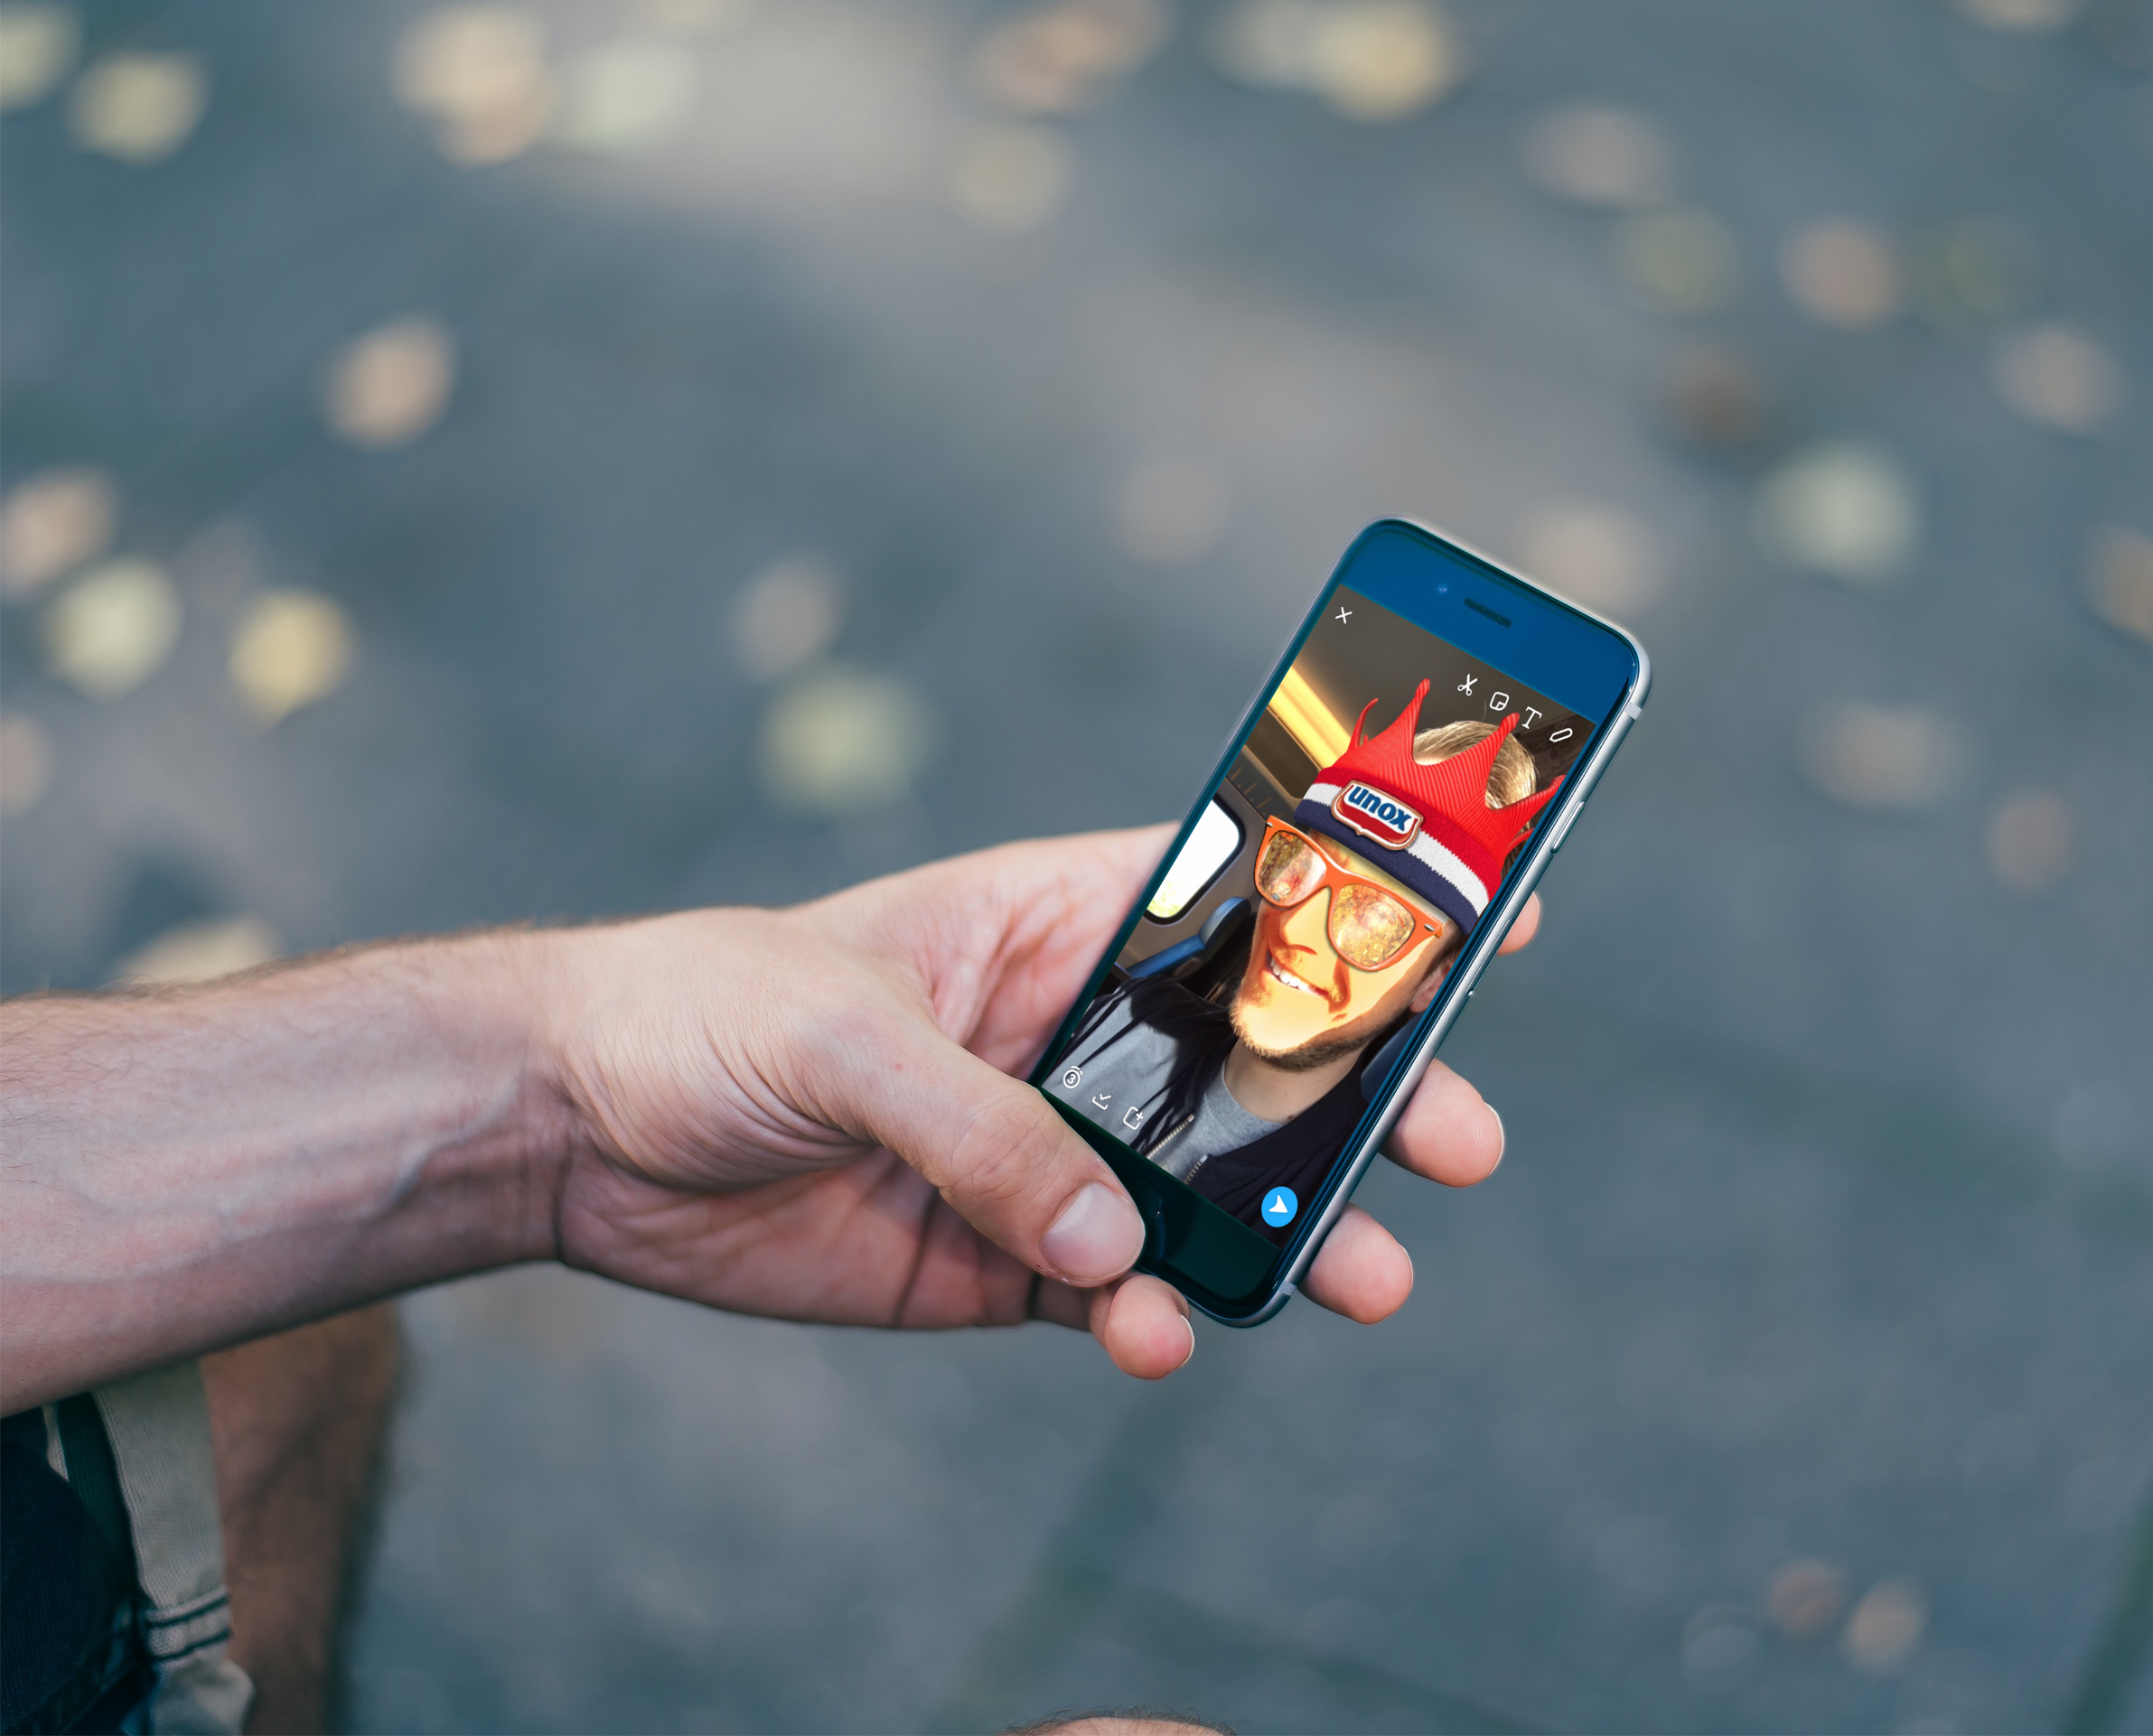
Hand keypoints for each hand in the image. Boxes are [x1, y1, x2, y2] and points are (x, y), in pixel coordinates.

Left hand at [537, 829, 1529, 1377]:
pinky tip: (1165, 1339)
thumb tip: (1110, 1246)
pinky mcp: (1001, 1259)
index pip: (1239, 896)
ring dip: (1292, 1235)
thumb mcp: (839, 1035)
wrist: (570, 1132)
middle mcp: (1073, 1035)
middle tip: (1457, 1142)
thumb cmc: (699, 1010)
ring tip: (1368, 1282)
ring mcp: (1046, 1153)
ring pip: (1207, 1196)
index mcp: (1052, 921)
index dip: (1366, 901)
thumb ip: (981, 1129)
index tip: (1498, 914)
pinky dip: (1152, 1320)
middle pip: (1255, 1062)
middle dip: (1362, 1098)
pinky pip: (1111, 1295)